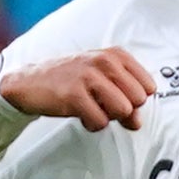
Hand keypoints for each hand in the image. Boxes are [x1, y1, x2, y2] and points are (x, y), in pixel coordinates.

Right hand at [0, 49, 159, 131]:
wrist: (30, 82)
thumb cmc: (72, 81)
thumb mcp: (103, 81)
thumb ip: (126, 99)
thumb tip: (137, 122)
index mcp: (116, 55)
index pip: (149, 87)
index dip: (135, 99)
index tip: (117, 96)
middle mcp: (104, 61)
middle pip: (139, 100)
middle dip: (124, 109)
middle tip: (103, 104)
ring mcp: (88, 76)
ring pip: (123, 110)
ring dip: (108, 117)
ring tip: (92, 108)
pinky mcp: (74, 94)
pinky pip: (100, 122)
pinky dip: (92, 124)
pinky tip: (79, 114)